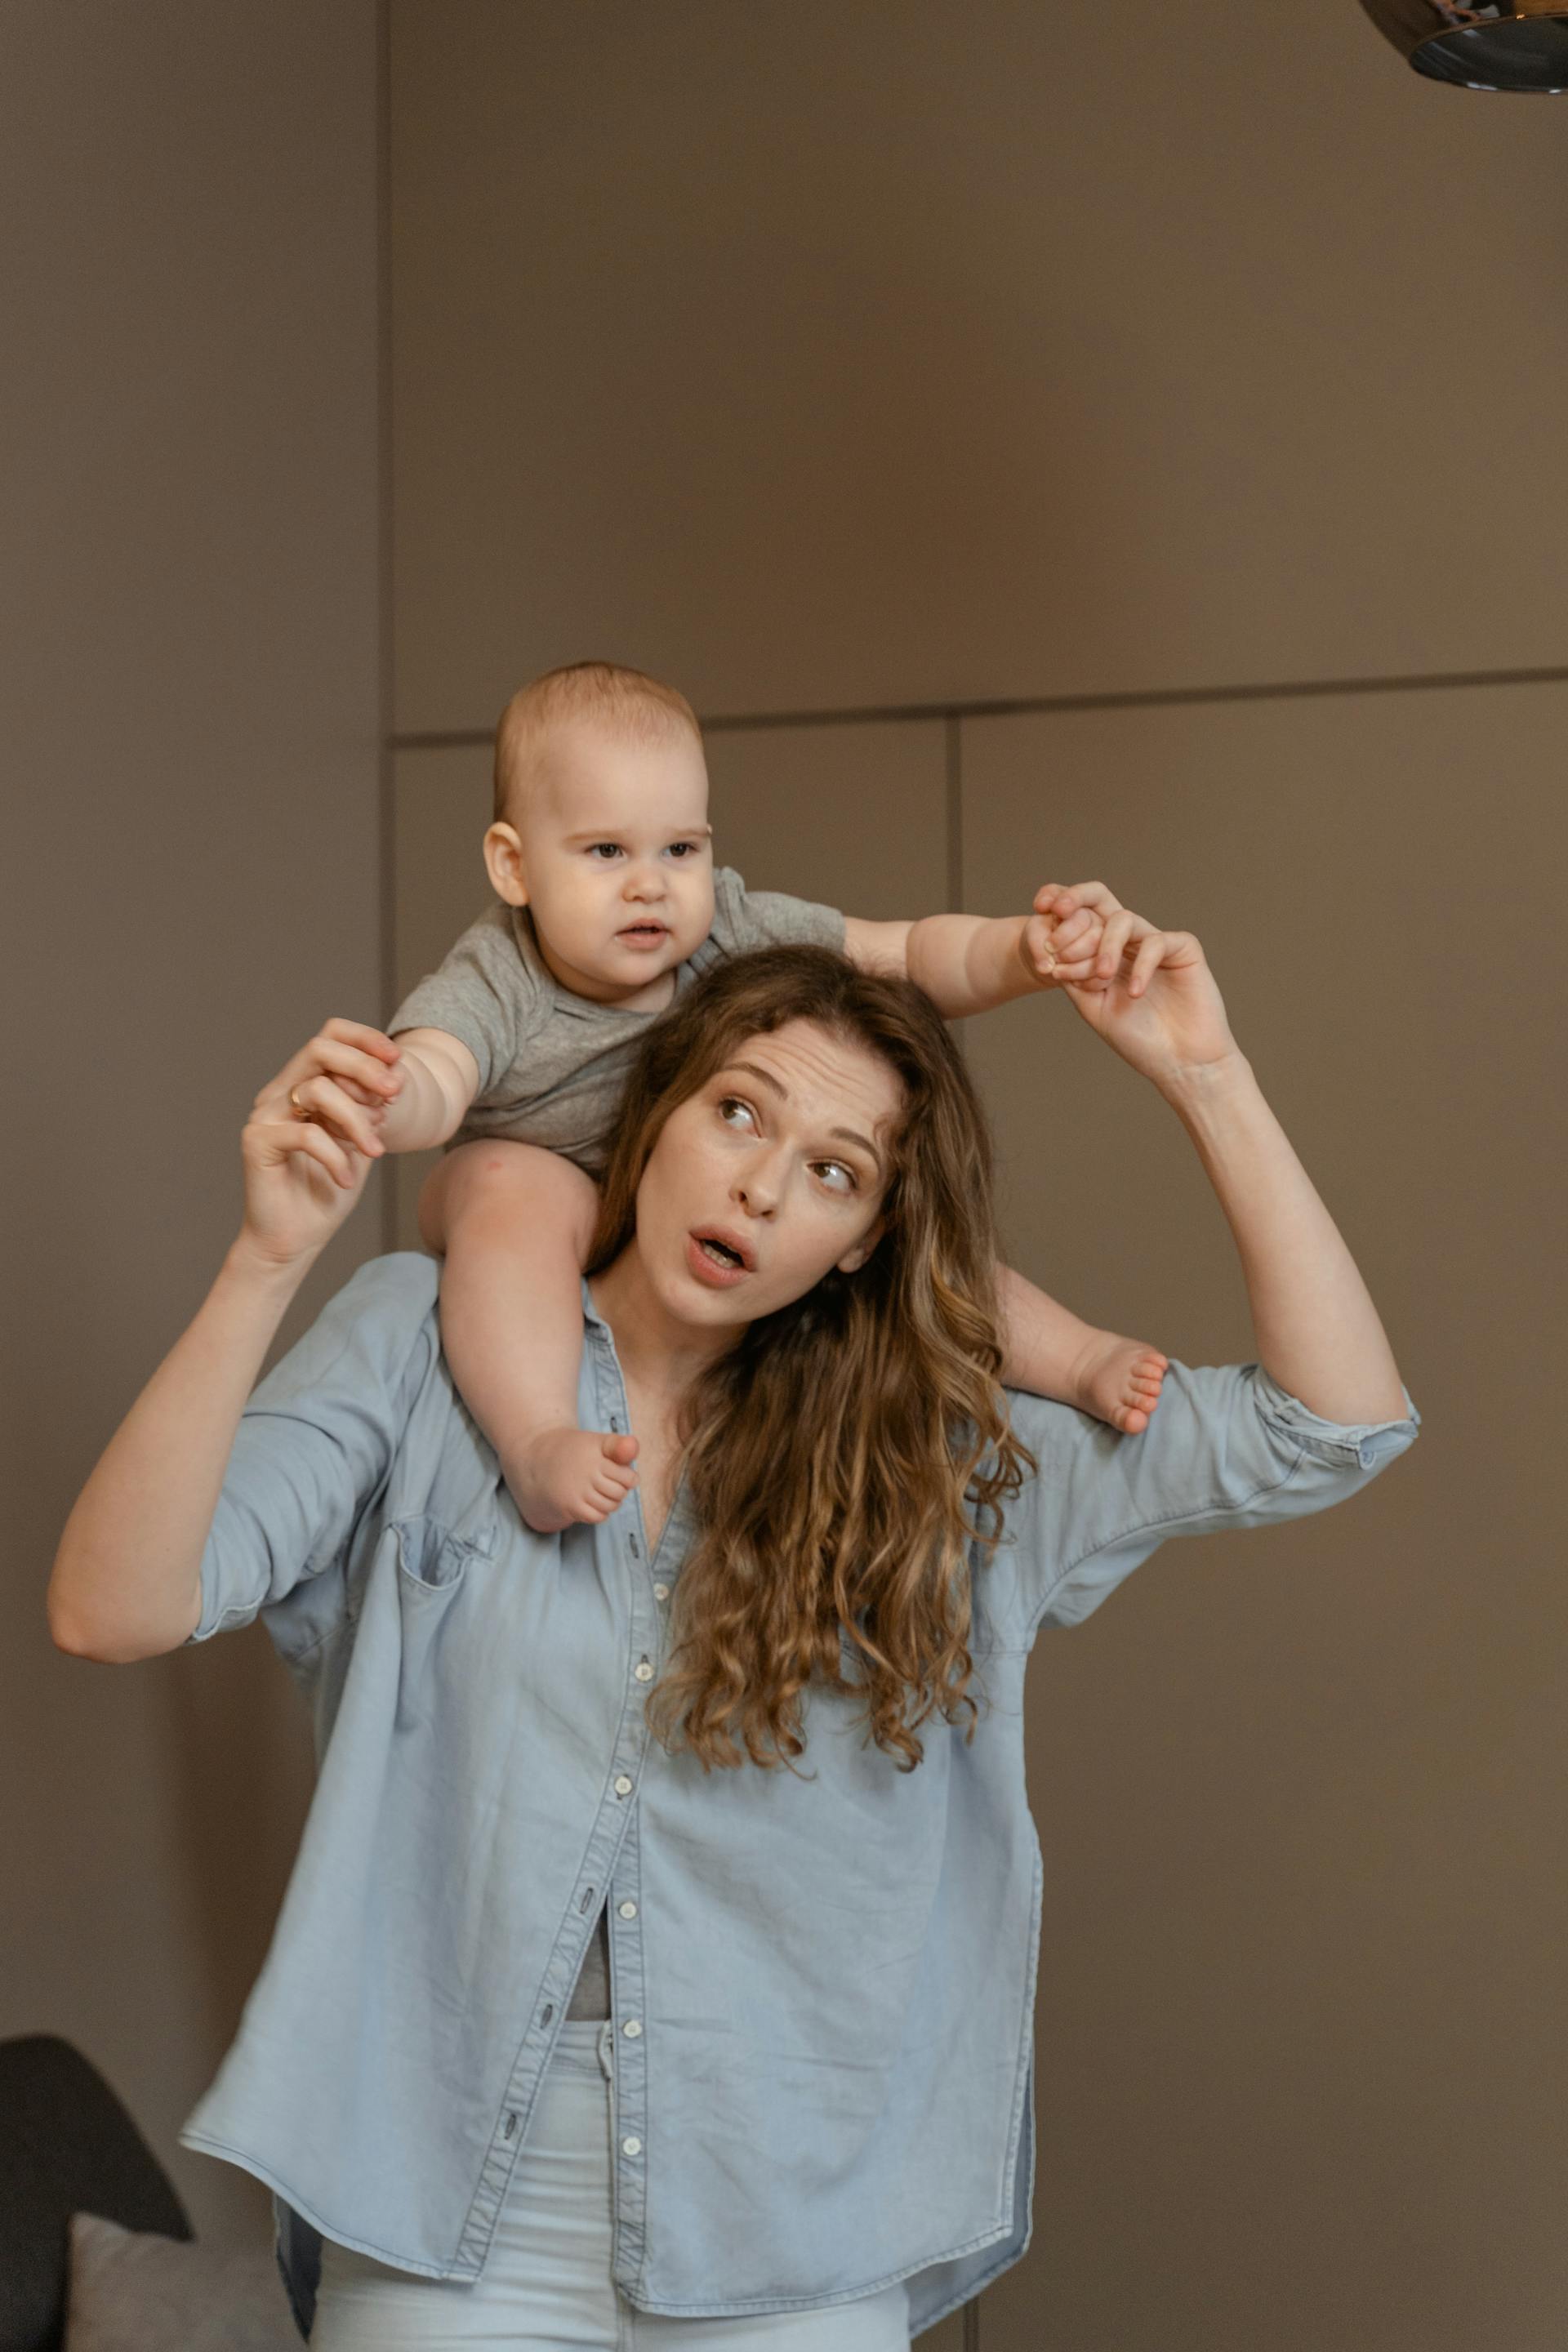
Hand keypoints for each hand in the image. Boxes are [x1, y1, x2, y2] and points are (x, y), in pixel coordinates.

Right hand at [237, 1020, 402, 1268]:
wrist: (295, 1238)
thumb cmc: (328, 1189)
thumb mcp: (362, 1142)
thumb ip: (372, 1109)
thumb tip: (396, 1076)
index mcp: (304, 1084)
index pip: (329, 1037)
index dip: (364, 1038)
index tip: (398, 1059)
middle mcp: (280, 1092)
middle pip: (320, 1050)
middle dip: (364, 1067)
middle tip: (394, 1095)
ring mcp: (264, 1115)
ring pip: (318, 1090)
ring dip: (357, 1121)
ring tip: (374, 1152)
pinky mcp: (256, 1142)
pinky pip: (306, 1133)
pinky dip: (336, 1156)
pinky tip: (347, 1179)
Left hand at [1032, 882, 1243, 1087]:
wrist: (1180, 1063)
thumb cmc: (1138, 1039)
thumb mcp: (1093, 1008)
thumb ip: (1074, 979)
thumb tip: (1050, 952)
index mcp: (1104, 952)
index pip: (1079, 919)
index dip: (1058, 919)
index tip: (1043, 944)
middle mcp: (1128, 942)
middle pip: (1100, 901)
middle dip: (1074, 901)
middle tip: (1057, 927)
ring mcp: (1156, 943)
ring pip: (1123, 920)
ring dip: (1105, 945)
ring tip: (1102, 976)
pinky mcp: (1184, 949)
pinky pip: (1156, 942)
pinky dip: (1141, 965)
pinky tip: (1135, 993)